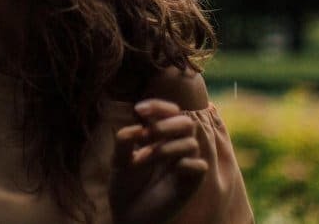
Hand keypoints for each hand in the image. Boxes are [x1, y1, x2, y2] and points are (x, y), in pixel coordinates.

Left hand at [109, 100, 208, 223]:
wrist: (129, 215)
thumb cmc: (125, 184)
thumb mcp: (119, 161)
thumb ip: (124, 142)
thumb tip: (135, 128)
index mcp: (160, 136)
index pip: (169, 111)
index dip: (158, 106)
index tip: (138, 110)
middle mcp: (176, 146)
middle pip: (186, 122)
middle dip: (165, 124)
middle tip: (146, 135)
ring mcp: (185, 163)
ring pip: (191, 142)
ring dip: (166, 147)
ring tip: (143, 159)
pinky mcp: (192, 182)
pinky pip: (199, 165)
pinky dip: (186, 163)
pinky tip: (171, 169)